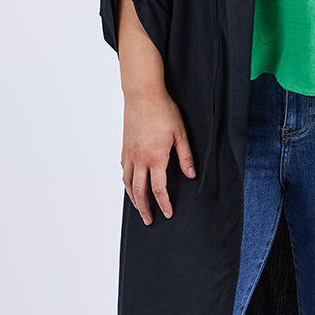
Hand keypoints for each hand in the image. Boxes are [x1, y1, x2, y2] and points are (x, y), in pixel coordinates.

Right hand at [121, 89, 196, 224]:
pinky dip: (127, 181)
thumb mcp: (181, 133)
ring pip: (128, 182)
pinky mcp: (124, 147)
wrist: (143, 95)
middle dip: (145, 208)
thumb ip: (185, 157)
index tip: (168, 213)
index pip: (158, 188)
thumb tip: (191, 176)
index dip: (163, 203)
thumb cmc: (164, 111)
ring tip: (139, 208)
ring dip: (133, 198)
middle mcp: (139, 159)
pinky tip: (130, 183)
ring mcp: (129, 153)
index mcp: (156, 157)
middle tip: (149, 220)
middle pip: (139, 191)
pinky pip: (123, 170)